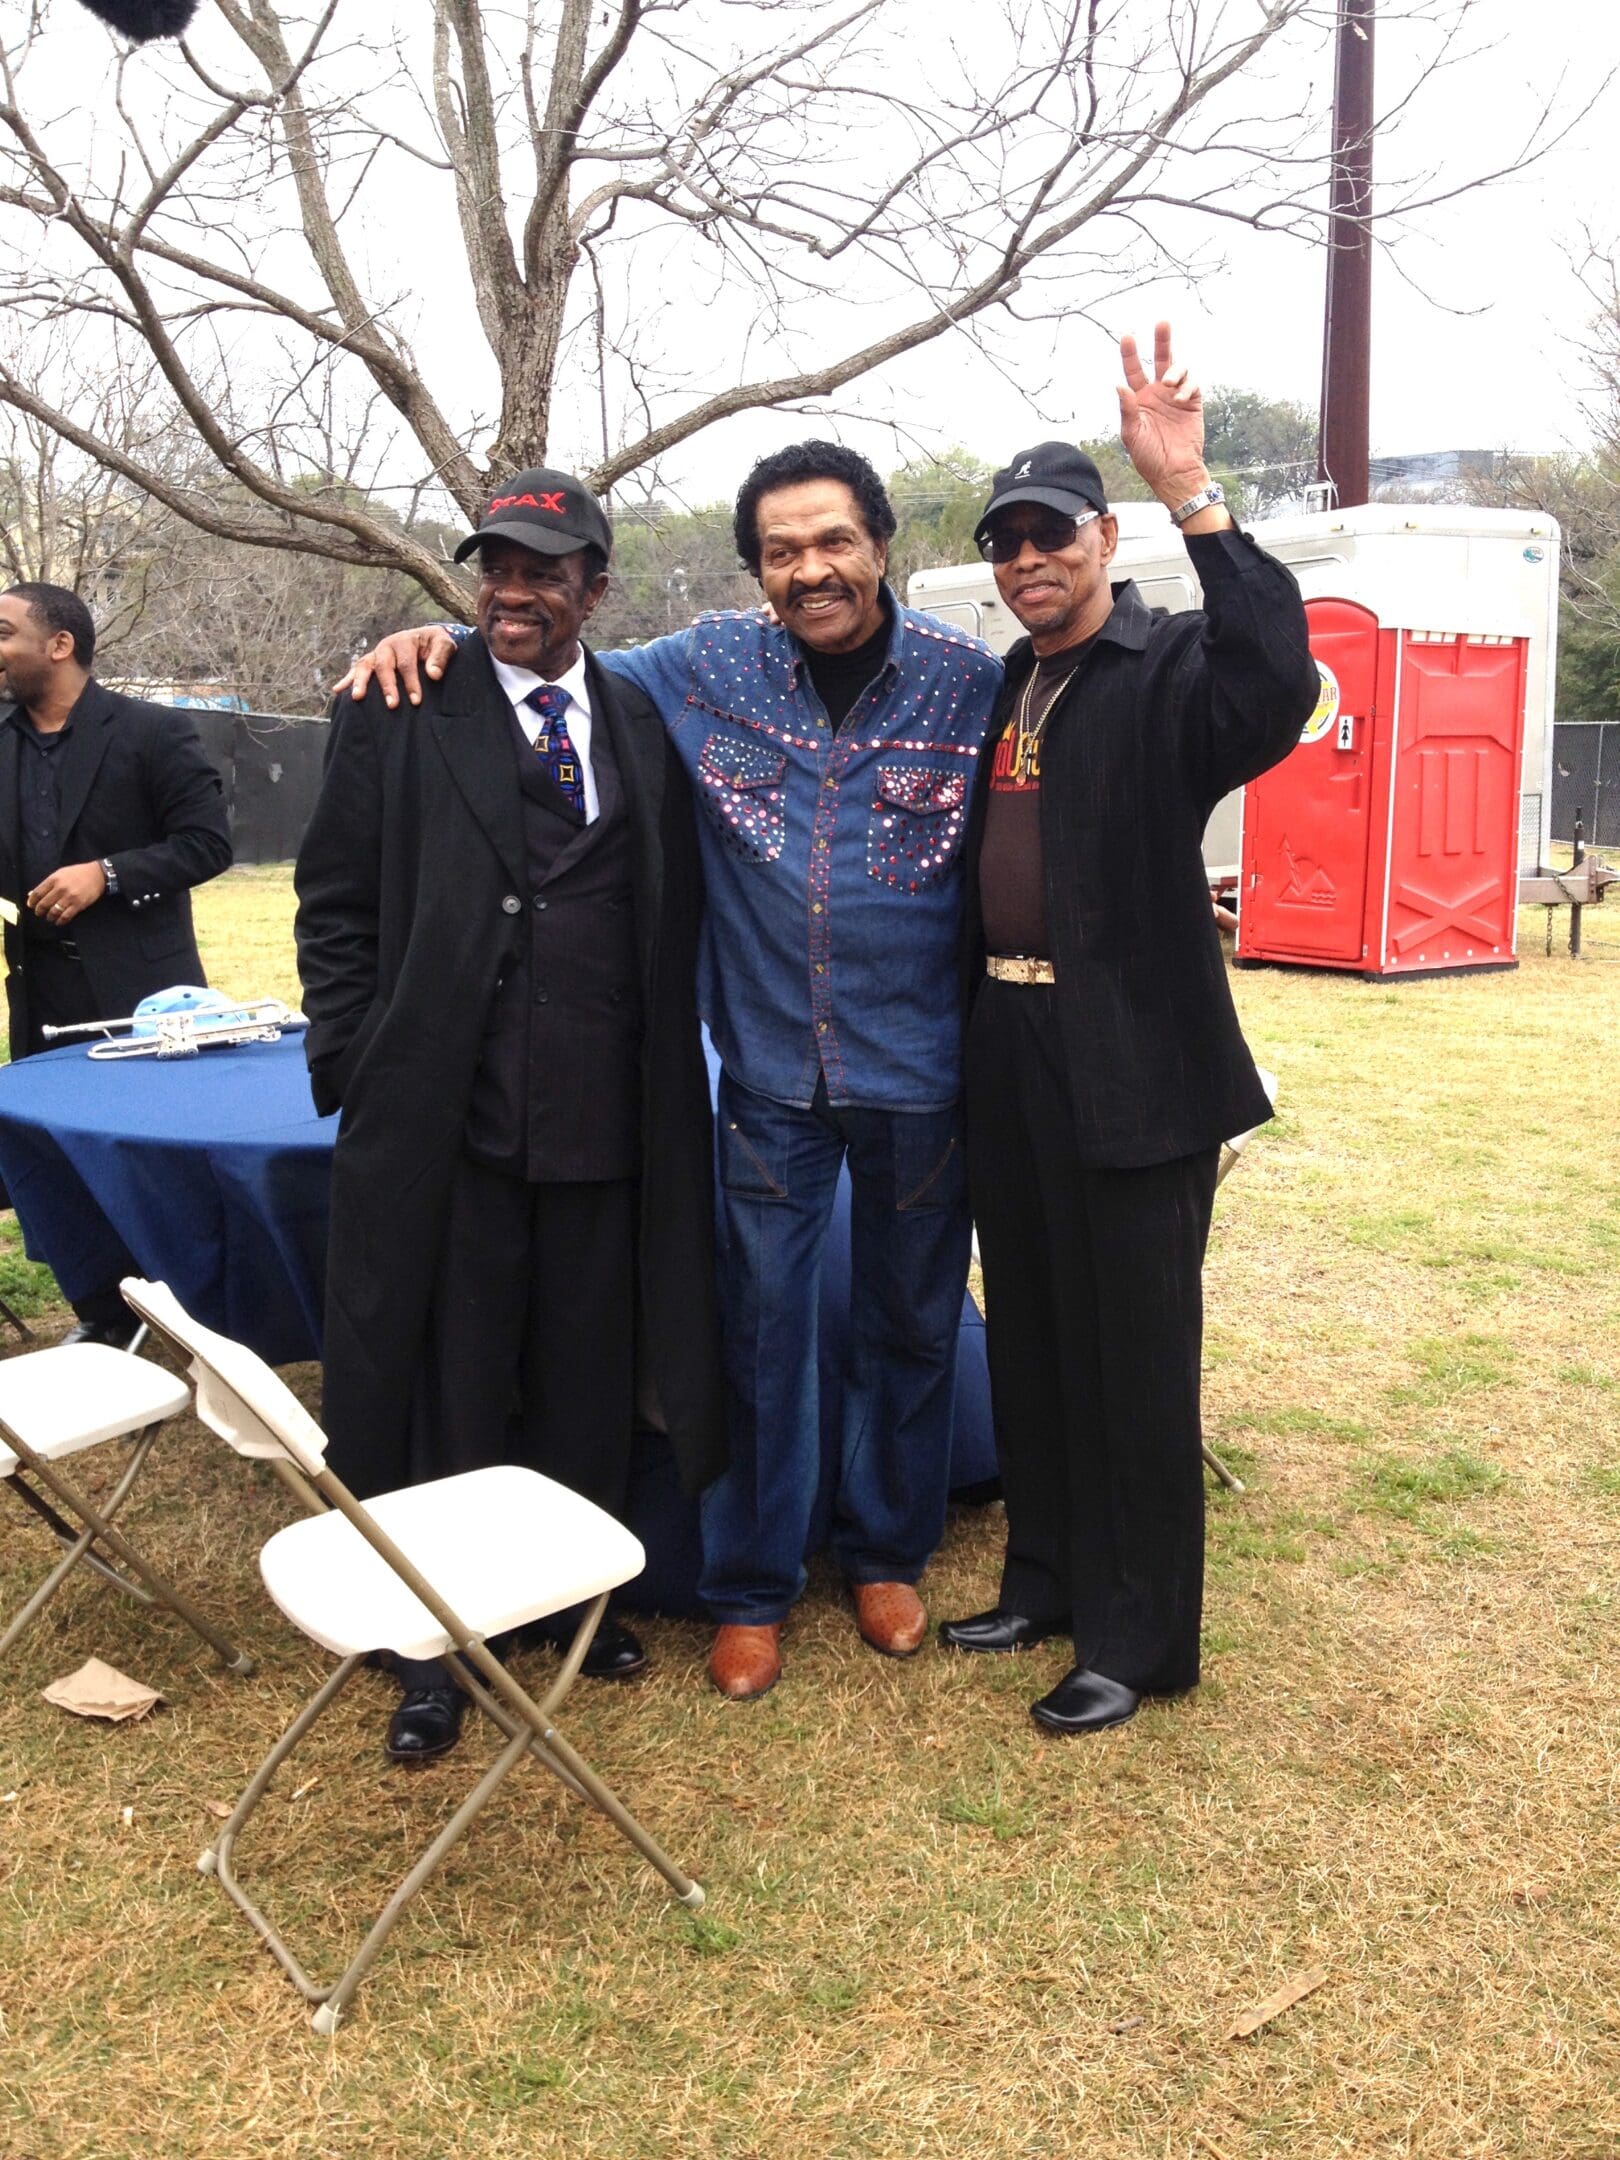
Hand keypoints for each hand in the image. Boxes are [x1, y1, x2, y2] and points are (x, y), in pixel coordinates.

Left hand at [29, 860, 106, 925]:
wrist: (97, 874)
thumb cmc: (77, 873)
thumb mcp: (60, 873)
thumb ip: (47, 884)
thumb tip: (32, 894)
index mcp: (54, 879)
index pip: (38, 893)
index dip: (32, 901)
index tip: (31, 905)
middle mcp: (60, 888)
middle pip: (44, 904)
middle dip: (39, 911)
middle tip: (39, 913)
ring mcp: (69, 897)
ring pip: (54, 912)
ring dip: (49, 917)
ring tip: (49, 917)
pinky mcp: (78, 905)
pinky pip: (66, 916)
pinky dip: (60, 921)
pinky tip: (59, 921)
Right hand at [332, 626, 458, 707]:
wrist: (426, 640)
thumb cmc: (436, 645)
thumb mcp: (445, 644)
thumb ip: (441, 656)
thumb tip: (434, 675)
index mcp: (405, 641)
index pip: (406, 663)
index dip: (411, 682)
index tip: (416, 701)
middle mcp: (387, 646)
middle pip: (383, 665)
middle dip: (387, 686)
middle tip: (392, 705)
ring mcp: (376, 654)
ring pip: (364, 666)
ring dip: (360, 682)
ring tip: (357, 697)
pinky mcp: (371, 662)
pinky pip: (356, 670)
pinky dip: (347, 679)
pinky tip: (337, 691)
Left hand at [1117, 321, 1211, 506]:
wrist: (1174, 472)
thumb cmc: (1149, 457)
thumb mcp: (1132, 434)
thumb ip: (1127, 409)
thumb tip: (1119, 385)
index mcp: (1139, 399)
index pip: (1134, 371)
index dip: (1130, 354)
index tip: (1127, 337)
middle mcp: (1158, 393)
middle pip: (1160, 359)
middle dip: (1161, 341)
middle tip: (1162, 323)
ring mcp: (1176, 396)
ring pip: (1178, 368)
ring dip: (1175, 370)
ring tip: (1168, 383)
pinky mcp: (1193, 402)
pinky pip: (1193, 384)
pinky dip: (1187, 386)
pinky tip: (1180, 398)